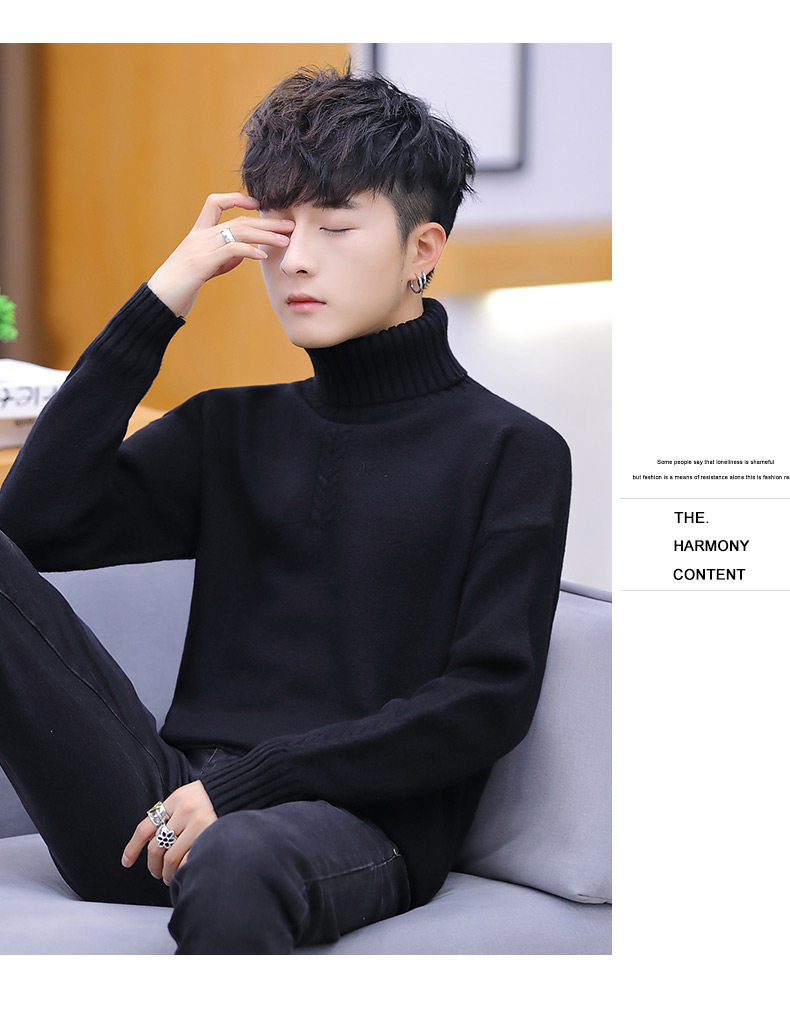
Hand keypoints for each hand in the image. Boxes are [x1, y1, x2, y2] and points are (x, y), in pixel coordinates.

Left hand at [121, 780, 217, 886]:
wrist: (237, 792)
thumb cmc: (208, 799)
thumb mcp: (185, 799)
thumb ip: (169, 816)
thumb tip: (149, 845)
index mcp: (175, 800)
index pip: (145, 827)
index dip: (133, 848)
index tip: (126, 862)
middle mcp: (185, 810)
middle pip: (156, 847)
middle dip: (153, 866)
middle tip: (156, 873)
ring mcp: (199, 823)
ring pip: (170, 858)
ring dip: (167, 872)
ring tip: (169, 876)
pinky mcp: (211, 834)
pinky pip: (188, 860)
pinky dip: (182, 869)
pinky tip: (184, 871)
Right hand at [147, 192, 293, 317]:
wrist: (158, 300)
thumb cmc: (180, 287)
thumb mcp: (205, 269)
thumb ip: (224, 258)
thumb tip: (245, 253)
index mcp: (197, 234)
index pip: (215, 203)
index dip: (236, 198)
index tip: (256, 204)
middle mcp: (199, 236)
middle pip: (237, 220)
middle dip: (266, 222)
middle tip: (289, 225)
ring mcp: (199, 247)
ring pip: (238, 232)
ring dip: (265, 235)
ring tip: (285, 240)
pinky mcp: (201, 263)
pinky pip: (230, 250)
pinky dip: (249, 251)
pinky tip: (263, 256)